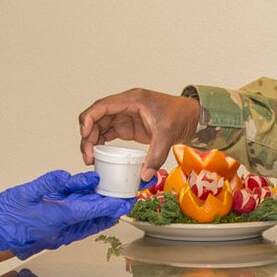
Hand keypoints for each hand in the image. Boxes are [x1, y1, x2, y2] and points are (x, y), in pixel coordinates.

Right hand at [0, 170, 133, 261]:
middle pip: (92, 219)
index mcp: (56, 218)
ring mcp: (54, 231)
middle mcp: (59, 228)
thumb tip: (65, 175)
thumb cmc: (1, 217)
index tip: (125, 203)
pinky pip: (72, 222)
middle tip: (126, 201)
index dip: (110, 206)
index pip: (90, 211)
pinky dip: (83, 214)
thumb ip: (46, 184)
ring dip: (98, 213)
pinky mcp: (48, 229)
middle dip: (110, 210)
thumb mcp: (23, 193)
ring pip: (83, 221)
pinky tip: (87, 207)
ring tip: (113, 205)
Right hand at [78, 89, 202, 168]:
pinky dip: (100, 143)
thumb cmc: (180, 115)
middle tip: (88, 156)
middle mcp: (124, 106)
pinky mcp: (128, 126)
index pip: (102, 106)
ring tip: (91, 159)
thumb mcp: (167, 135)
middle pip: (96, 117)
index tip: (86, 135)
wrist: (191, 117)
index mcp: (131, 100)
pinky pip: (108, 133)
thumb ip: (155, 156)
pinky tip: (98, 156)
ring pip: (99, 126)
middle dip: (88, 135)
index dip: (89, 119)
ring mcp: (124, 116)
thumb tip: (144, 175)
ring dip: (92, 141)